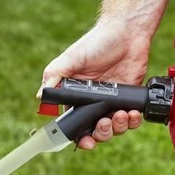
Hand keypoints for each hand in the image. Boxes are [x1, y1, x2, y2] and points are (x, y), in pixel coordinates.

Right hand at [40, 18, 149, 148]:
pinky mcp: (130, 99)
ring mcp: (112, 101)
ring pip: (114, 128)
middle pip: (96, 131)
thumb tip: (40, 96)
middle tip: (105, 122)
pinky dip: (133, 121)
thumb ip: (55, 76)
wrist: (127, 33)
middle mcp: (93, 102)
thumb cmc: (97, 42)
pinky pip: (132, 119)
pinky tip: (133, 112)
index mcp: (76, 96)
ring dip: (118, 127)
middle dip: (101, 133)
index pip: (74, 124)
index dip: (79, 137)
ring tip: (121, 114)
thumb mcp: (72, 57)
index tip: (86, 141)